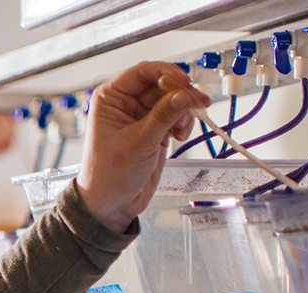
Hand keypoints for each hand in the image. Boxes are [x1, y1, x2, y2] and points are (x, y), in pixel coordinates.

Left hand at [77, 61, 209, 232]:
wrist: (112, 204)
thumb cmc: (109, 175)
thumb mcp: (138, 142)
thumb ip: (164, 116)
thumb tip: (185, 95)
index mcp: (110, 98)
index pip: (142, 72)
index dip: (167, 73)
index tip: (186, 83)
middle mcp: (125, 104)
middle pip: (162, 84)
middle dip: (181, 95)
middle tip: (198, 105)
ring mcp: (141, 117)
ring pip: (172, 100)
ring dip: (184, 111)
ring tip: (182, 130)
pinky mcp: (154, 130)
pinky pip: (176, 116)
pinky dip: (183, 122)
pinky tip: (180, 136)